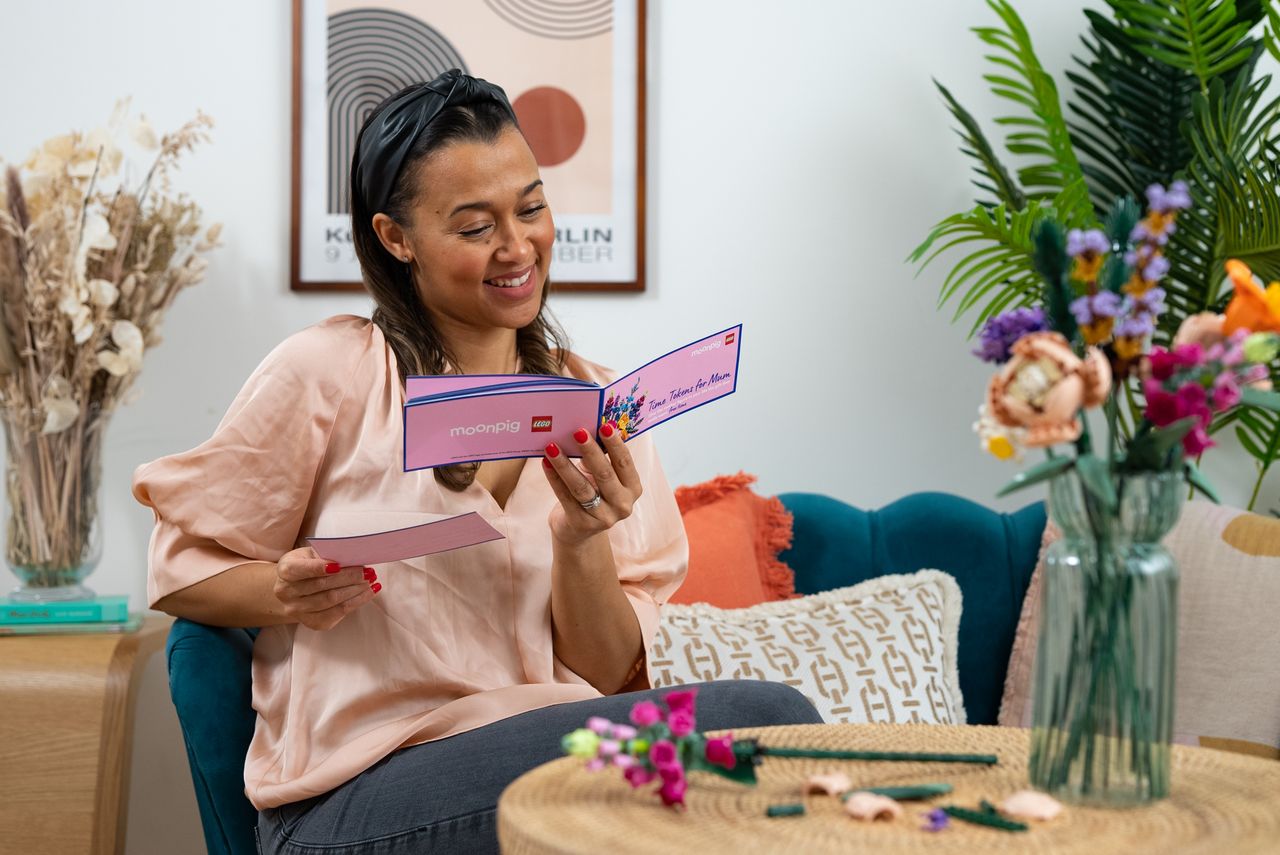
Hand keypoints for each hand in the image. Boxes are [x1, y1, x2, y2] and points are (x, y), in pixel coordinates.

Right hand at [273, 546, 380, 630]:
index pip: (300, 569)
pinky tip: (368, 593)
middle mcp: (286, 592)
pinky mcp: (312, 622)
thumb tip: (352, 556)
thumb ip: (325, 554)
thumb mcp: (309, 554)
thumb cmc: (305, 566)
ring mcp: (297, 610)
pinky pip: (337, 614)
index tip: (338, 565)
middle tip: (368, 571)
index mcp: (285, 570)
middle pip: (322, 586)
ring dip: (355, 591)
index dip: (319, 568)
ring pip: (331, 601)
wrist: (291, 590)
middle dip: (348, 578)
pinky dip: (356, 603)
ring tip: (371, 581)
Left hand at [541, 421, 642, 544]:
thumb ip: (602, 457)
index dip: (615, 444)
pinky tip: (546, 463)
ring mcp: (603, 517)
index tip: (604, 425)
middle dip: (590, 451)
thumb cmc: (594, 493)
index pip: (625, 462)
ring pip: (581, 487)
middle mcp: (622, 505)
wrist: (579, 530)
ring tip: (552, 446)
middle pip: (604, 474)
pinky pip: (565, 496)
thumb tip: (590, 428)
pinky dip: (554, 478)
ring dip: (565, 464)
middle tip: (577, 431)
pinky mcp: (581, 523)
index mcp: (633, 488)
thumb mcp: (602, 477)